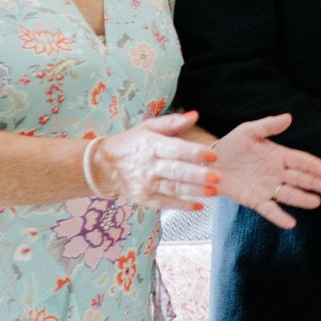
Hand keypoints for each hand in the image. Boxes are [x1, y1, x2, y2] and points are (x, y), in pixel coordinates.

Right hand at [91, 111, 218, 208]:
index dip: (194, 152)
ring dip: (194, 191)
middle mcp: (149, 166)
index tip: (213, 156)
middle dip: (197, 175)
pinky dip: (182, 206)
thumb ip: (172, 122)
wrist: (102, 166)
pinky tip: (199, 206)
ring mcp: (146, 184)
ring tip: (214, 192)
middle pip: (176, 171)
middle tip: (217, 177)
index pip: (175, 149)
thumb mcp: (148, 128)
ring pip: (173, 189)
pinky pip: (165, 203)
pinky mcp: (144, 199)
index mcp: (151, 146)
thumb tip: (195, 115)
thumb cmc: (131, 144)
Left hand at [212, 114, 320, 229]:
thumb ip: (268, 126)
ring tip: (315, 202)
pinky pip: (269, 209)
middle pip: (299, 179)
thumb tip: (288, 117)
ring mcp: (267, 187)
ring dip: (302, 199)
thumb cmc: (230, 144)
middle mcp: (276, 173)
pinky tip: (291, 223)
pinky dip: (279, 217)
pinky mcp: (255, 200)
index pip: (299, 160)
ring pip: (288, 194)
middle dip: (313, 183)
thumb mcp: (248, 131)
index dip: (312, 165)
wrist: (208, 162)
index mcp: (278, 155)